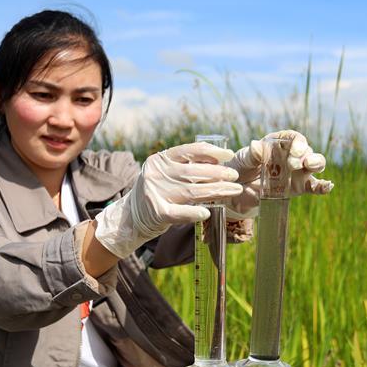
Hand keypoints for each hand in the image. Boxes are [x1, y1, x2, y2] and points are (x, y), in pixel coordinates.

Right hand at [95, 142, 241, 257]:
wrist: (131, 216)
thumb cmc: (157, 191)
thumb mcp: (166, 172)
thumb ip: (186, 165)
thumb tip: (218, 158)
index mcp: (159, 160)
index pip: (188, 150)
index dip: (211, 151)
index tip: (228, 154)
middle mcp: (156, 175)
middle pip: (194, 172)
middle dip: (218, 173)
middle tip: (235, 175)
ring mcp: (156, 194)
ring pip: (192, 191)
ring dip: (217, 191)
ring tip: (234, 190)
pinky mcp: (158, 213)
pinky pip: (180, 213)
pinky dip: (195, 212)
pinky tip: (208, 212)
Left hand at [224, 130, 333, 219]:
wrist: (236, 193)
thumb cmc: (238, 170)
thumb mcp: (241, 160)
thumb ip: (251, 154)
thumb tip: (256, 146)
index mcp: (278, 144)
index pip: (293, 138)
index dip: (297, 143)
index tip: (293, 151)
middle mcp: (290, 156)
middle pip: (306, 150)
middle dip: (306, 154)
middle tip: (294, 164)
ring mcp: (296, 172)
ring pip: (314, 165)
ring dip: (316, 164)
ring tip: (309, 166)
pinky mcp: (298, 188)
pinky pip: (314, 187)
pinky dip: (322, 187)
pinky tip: (327, 186)